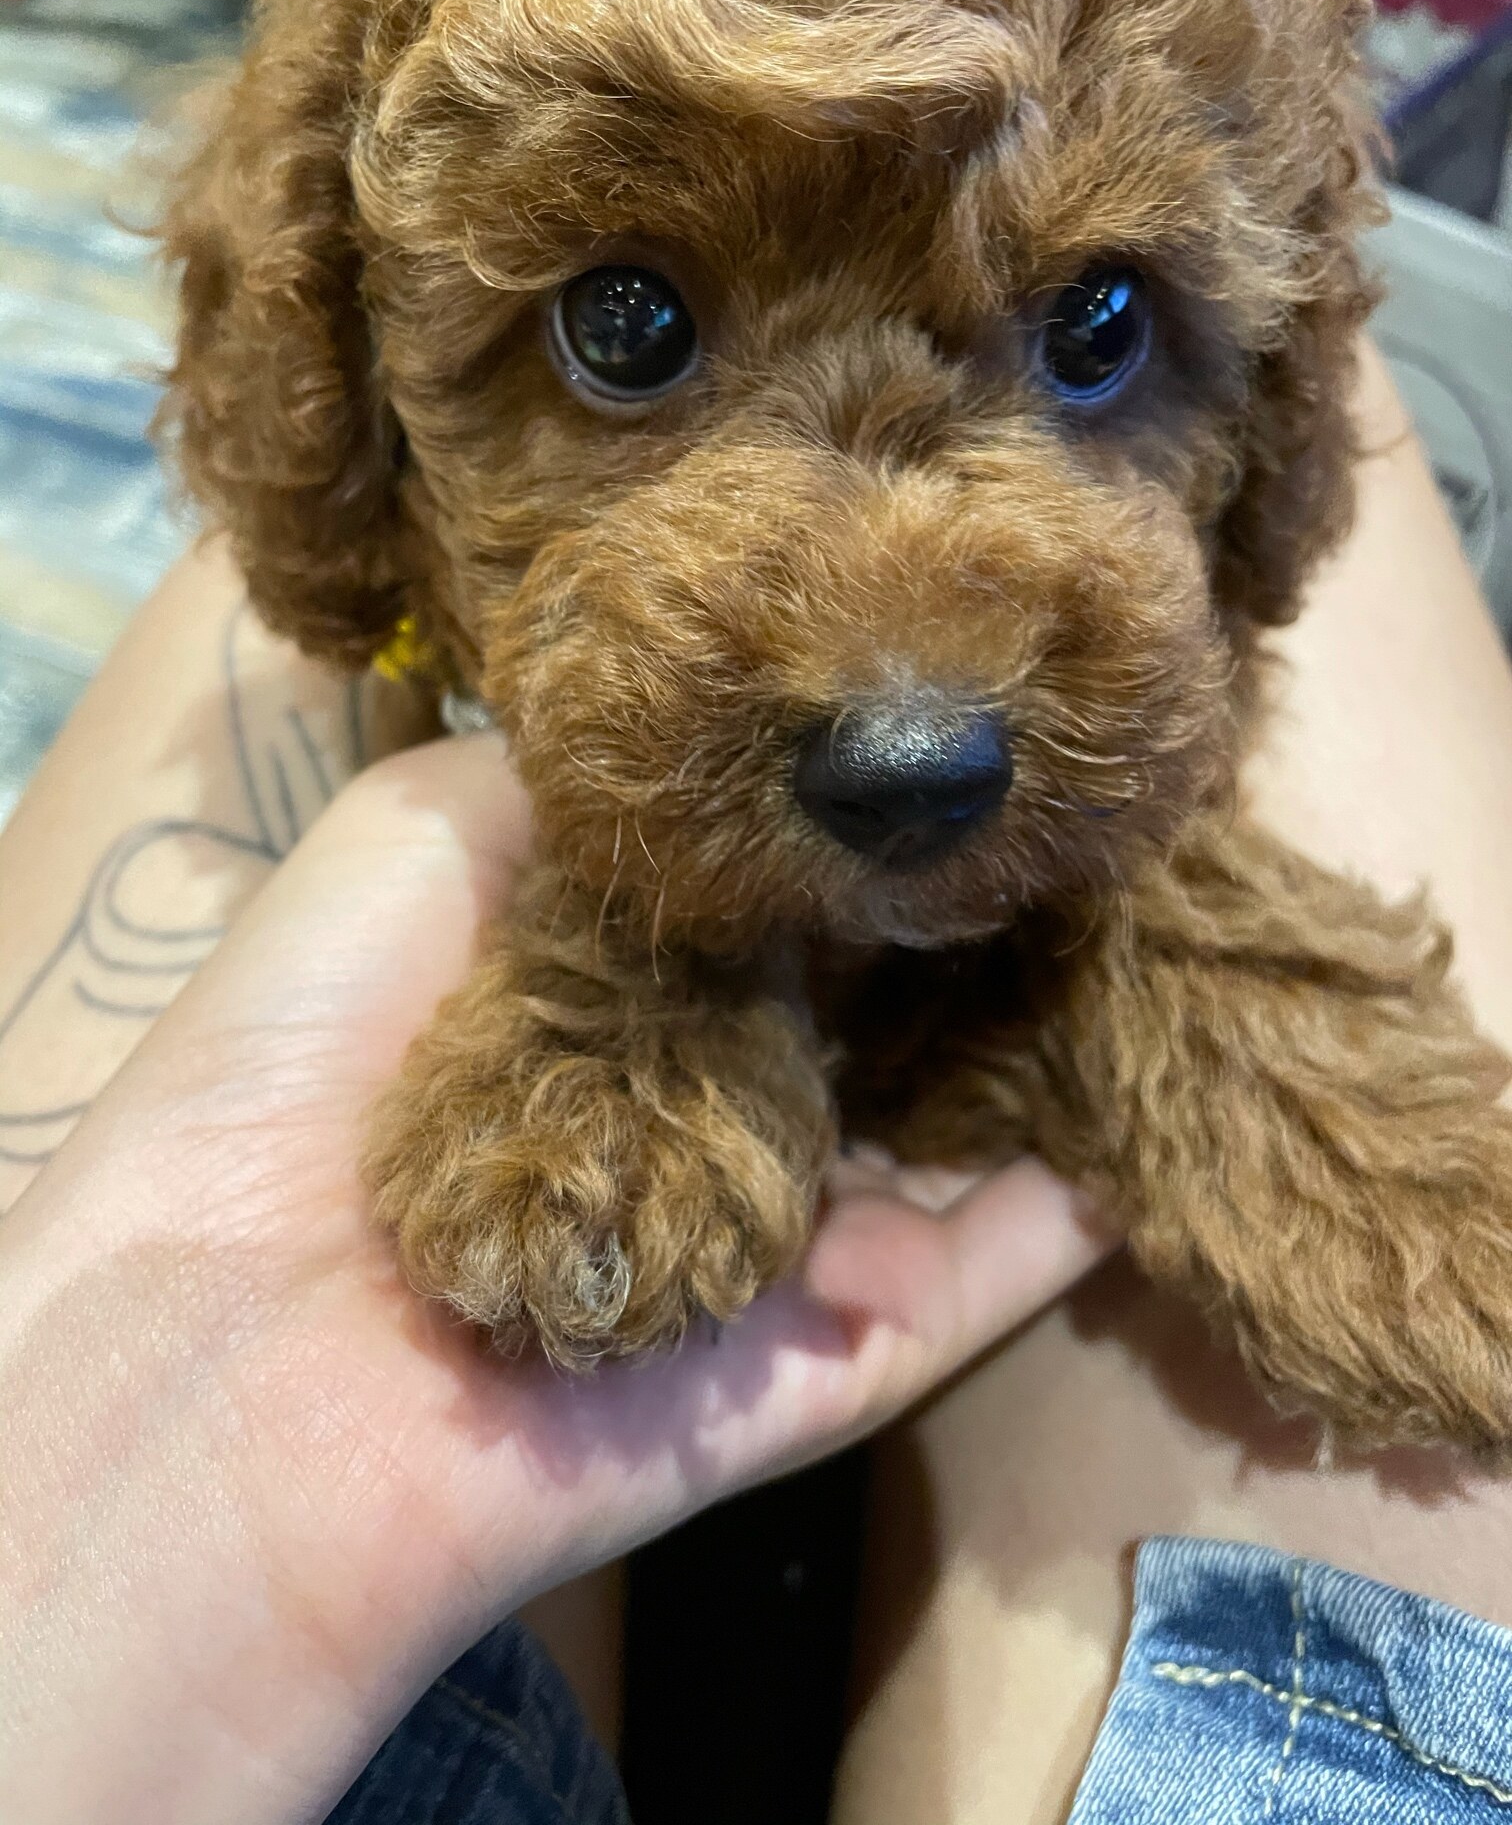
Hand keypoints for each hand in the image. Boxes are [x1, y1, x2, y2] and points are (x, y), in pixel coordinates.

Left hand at [0, 736, 1112, 1824]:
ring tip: (1188, 927)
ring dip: (1058, 1038)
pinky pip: (985, 1275)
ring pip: (959, 1133)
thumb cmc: (317, 1050)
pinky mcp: (832, 1357)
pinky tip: (1171, 1093)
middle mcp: (713, 1102)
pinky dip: (1078, 1204)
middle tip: (1120, 817)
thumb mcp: (434, 828)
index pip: (794, 899)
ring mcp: (782, 1237)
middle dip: (991, 925)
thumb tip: (787, 751)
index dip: (884, 826)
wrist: (244, 1353)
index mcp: (620, 986)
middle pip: (892, 1010)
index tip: (998, 733)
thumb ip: (611, 780)